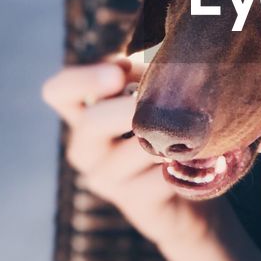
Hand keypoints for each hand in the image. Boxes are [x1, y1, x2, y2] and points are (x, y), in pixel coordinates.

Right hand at [41, 59, 220, 252]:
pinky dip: (186, 163)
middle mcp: (86, 148)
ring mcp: (106, 179)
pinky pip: (162, 177)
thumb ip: (149, 75)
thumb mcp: (154, 96)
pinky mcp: (135, 203)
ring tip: (199, 126)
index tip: (118, 74)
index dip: (83, 79)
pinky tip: (203, 157)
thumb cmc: (168, 131)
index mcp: (84, 114)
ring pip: (136, 148)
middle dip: (132, 107)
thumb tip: (167, 57)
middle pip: (94, 121)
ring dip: (171, 134)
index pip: (58, 91)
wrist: (187, 193)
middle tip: (168, 101)